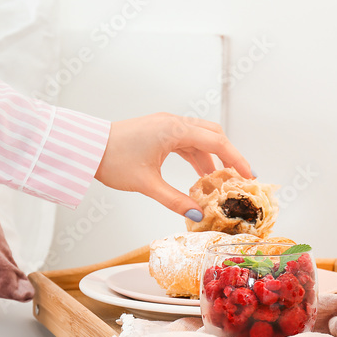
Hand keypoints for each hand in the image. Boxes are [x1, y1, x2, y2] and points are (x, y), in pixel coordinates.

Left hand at [96, 113, 253, 217]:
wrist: (87, 146)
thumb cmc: (113, 160)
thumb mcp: (147, 184)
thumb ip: (174, 200)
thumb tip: (197, 214)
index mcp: (174, 130)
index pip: (216, 143)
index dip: (236, 159)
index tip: (248, 176)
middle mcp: (173, 122)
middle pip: (213, 135)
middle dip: (228, 156)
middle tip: (238, 178)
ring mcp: (166, 124)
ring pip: (199, 137)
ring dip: (210, 158)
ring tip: (217, 182)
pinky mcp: (158, 129)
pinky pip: (186, 140)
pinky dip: (195, 155)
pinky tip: (198, 175)